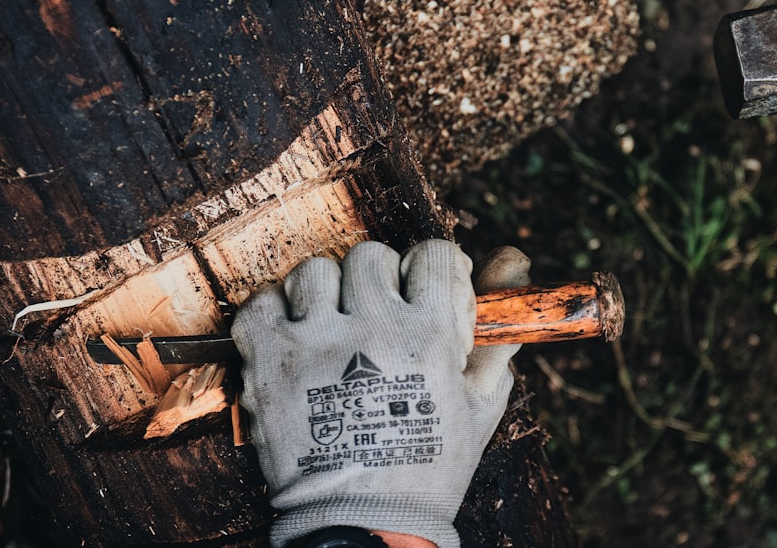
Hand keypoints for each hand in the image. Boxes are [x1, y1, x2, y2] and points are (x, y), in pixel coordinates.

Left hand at [231, 239, 524, 547]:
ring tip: (336, 330)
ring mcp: (315, 342)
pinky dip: (276, 312)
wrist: (364, 526)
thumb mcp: (481, 400)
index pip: (432, 255)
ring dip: (327, 294)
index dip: (433, 270)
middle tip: (380, 317)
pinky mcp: (269, 361)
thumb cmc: (429, 466)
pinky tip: (299, 339)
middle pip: (371, 255)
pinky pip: (262, 301)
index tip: (426, 294)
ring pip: (315, 271)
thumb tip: (515, 260)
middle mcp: (371, 329)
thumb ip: (497, 326)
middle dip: (381, 280)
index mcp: (429, 336)